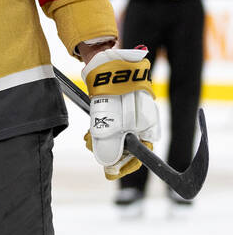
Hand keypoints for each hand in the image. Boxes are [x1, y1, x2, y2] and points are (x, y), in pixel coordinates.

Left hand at [81, 48, 159, 179]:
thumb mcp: (112, 121)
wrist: (108, 63)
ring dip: (99, 142)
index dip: (125, 165)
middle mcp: (139, 125)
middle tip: (91, 146)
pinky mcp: (114, 110)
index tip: (109, 171)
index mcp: (147, 129)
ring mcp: (126, 117)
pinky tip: (88, 132)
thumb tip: (108, 165)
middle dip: (107, 153)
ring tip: (88, 138)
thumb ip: (110, 144)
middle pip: (124, 149)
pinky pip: (106, 128)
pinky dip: (97, 132)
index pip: (141, 156)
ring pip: (113, 139)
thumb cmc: (116, 91)